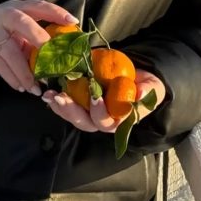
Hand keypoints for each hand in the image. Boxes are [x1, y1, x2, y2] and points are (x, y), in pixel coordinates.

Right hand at [0, 0, 78, 95]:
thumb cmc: (4, 31)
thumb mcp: (19, 28)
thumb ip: (35, 37)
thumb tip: (60, 56)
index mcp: (19, 8)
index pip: (39, 6)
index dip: (55, 12)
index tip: (73, 21)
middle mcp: (5, 16)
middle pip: (22, 23)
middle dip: (37, 36)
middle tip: (49, 50)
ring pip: (11, 52)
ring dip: (25, 72)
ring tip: (36, 87)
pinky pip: (0, 66)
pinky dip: (13, 79)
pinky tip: (22, 87)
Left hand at [42, 68, 165, 132]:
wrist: (139, 78)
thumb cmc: (146, 86)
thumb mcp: (152, 87)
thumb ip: (148, 91)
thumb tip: (141, 93)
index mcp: (119, 121)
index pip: (106, 122)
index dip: (99, 112)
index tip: (95, 97)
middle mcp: (102, 121)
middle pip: (84, 122)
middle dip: (71, 111)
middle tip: (60, 97)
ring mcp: (90, 113)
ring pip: (73, 116)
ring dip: (60, 106)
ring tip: (49, 94)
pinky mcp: (82, 103)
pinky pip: (67, 104)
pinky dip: (57, 98)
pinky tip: (48, 89)